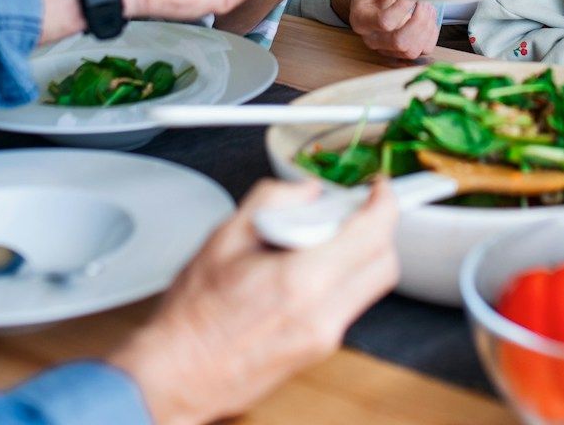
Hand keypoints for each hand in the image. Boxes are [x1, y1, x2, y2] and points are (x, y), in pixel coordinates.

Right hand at [112, 179, 399, 424]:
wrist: (178, 373)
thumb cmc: (193, 316)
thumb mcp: (225, 237)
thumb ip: (274, 199)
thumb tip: (307, 190)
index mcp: (302, 281)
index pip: (373, 233)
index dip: (384, 203)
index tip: (378, 189)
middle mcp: (323, 314)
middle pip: (385, 263)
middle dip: (377, 230)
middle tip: (350, 213)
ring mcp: (324, 337)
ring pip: (370, 286)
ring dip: (359, 256)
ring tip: (318, 243)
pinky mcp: (319, 350)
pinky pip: (348, 305)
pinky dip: (340, 280)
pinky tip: (304, 272)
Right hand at [334, 0, 440, 59]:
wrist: (368, 0)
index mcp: (361, 20)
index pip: (385, 21)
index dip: (404, 6)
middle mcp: (372, 39)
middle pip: (400, 42)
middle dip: (419, 20)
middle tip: (423, 1)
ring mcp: (387, 49)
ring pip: (413, 50)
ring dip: (426, 26)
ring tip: (426, 6)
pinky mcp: (402, 52)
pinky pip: (424, 50)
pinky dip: (431, 32)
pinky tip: (428, 16)